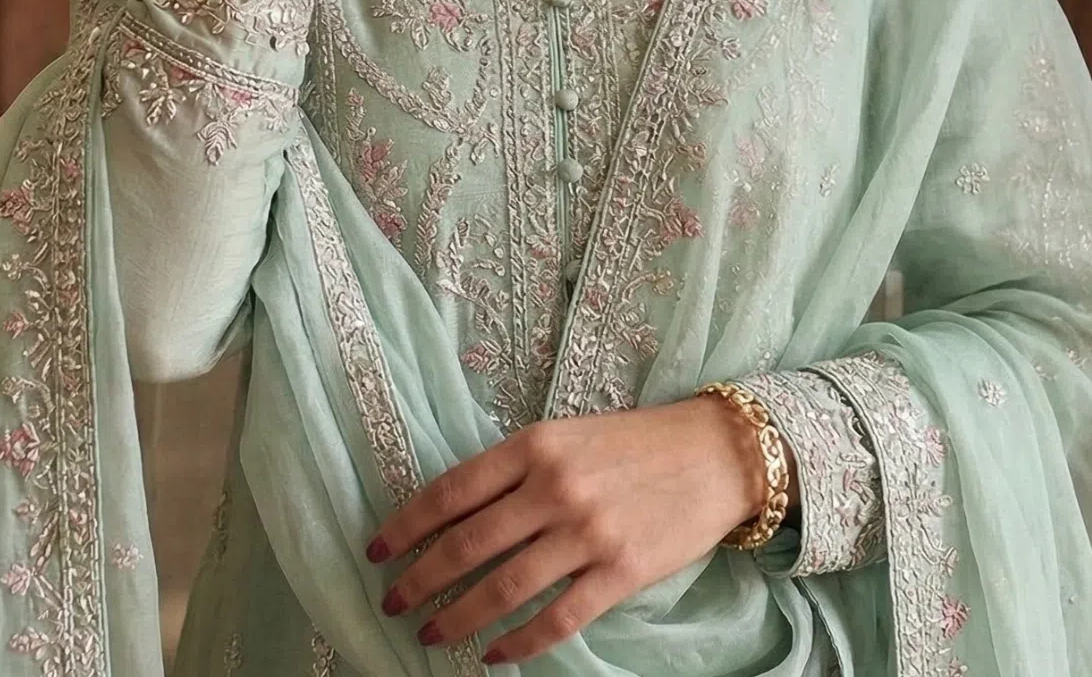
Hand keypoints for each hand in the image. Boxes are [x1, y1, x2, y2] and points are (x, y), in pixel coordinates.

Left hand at [366, 395, 773, 666]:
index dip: (407, 525)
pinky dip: (518, 643)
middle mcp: (554, 486)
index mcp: (535, 444)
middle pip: (468, 544)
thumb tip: (456, 514)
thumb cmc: (634, 442)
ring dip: (457, 617)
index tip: (377, 551)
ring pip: (503, 587)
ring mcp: (587, 532)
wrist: (714, 453)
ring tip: (431, 633)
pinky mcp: (620, 572)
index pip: (452, 490)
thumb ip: (516, 469)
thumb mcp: (567, 435)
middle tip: (391, 601)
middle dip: (420, 578)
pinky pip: (556, 618)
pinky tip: (495, 655)